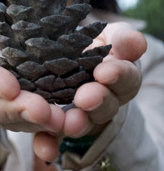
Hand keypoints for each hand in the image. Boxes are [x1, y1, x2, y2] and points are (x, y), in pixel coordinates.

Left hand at [33, 22, 146, 161]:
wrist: (68, 53)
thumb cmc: (95, 43)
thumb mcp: (111, 36)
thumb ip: (123, 39)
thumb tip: (138, 41)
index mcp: (120, 77)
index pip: (125, 77)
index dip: (118, 75)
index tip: (104, 72)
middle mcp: (104, 99)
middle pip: (106, 105)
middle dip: (97, 101)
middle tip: (85, 98)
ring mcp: (82, 113)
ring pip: (82, 121)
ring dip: (76, 123)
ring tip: (68, 121)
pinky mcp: (58, 121)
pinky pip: (54, 134)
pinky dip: (50, 143)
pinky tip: (44, 146)